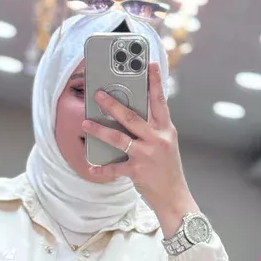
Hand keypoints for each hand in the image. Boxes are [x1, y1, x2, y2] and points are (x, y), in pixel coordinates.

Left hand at [82, 63, 197, 236]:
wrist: (175, 197)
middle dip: (113, 104)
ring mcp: (147, 155)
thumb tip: (131, 117)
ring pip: (119, 138)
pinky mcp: (137, 172)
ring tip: (86, 123)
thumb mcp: (166, 145)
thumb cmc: (167, 170)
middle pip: (132, 117)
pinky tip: (91, 167)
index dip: (155, 81)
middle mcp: (157, 140)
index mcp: (166, 130)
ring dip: (100, 130)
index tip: (149, 63)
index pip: (160, 101)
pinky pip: (114, 169)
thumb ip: (153, 130)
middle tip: (98, 94)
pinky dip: (101, 169)